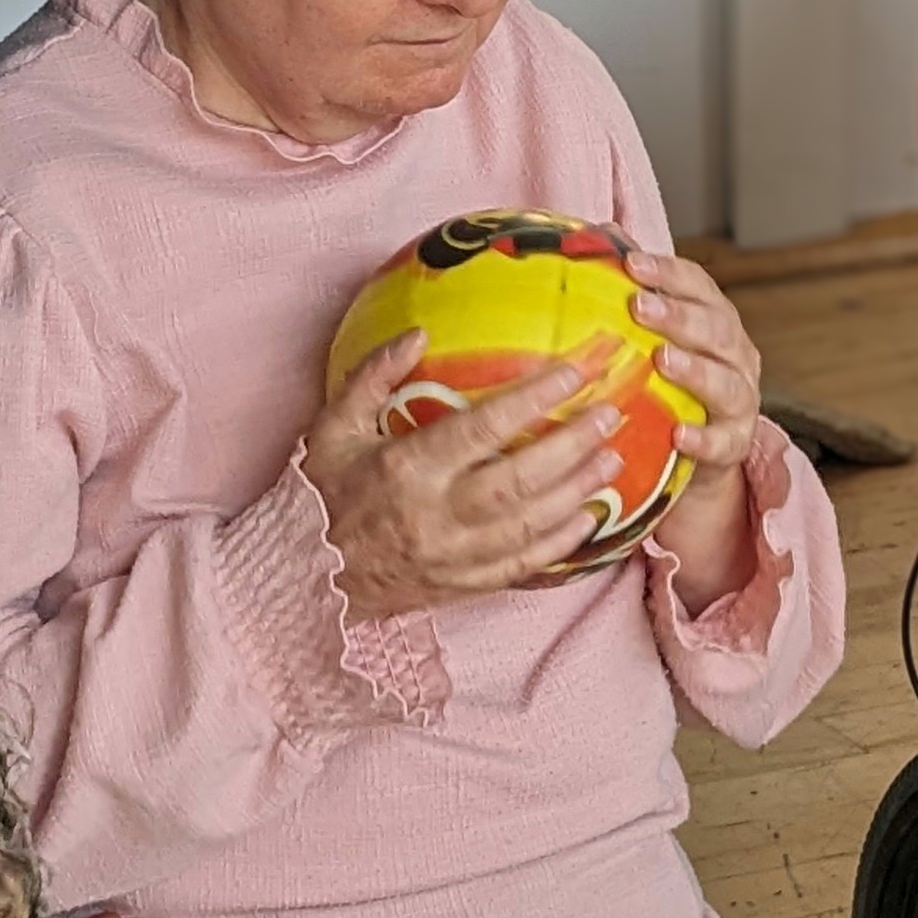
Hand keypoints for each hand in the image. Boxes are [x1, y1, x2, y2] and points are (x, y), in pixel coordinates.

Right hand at [302, 331, 631, 617]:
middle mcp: (436, 516)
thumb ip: (372, 377)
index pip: (481, 429)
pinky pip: (524, 566)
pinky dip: (563, 543)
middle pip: (520, 479)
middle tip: (609, 413)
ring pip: (531, 524)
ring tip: (612, 457)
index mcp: (405, 470)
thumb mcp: (331, 428)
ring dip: (578, 490)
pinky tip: (592, 517)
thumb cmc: (319, 496)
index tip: (573, 371)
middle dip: (571, 445)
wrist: (305, 577)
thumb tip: (418, 332)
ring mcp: (454, 556)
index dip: (532, 399)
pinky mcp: (464, 585)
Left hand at [626, 253, 762, 607]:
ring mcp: (739, 400)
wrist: (701, 447)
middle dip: (678, 315)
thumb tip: (588, 239)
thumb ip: (631, 297)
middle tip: (640, 307)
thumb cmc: (670, 382)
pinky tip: (678, 434)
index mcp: (714, 320)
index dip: (668, 272)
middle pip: (715, 328)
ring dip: (695, 370)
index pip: (698, 286)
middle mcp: (734, 355)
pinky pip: (721, 441)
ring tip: (662, 359)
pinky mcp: (733, 442)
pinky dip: (702, 438)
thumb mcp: (653, 339)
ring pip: (725, 381)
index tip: (632, 263)